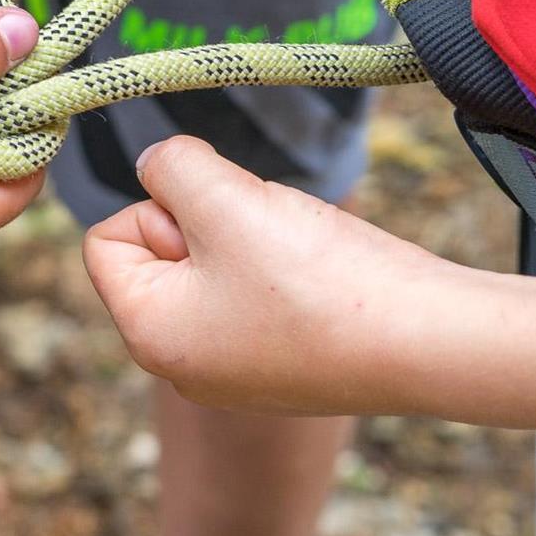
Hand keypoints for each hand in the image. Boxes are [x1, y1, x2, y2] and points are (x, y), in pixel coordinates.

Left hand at [83, 135, 453, 412]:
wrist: (430, 342)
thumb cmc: (319, 278)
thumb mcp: (225, 199)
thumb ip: (173, 166)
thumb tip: (156, 163)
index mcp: (149, 334)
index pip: (105, 241)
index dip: (158, 208)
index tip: (218, 218)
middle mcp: (181, 365)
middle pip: (160, 251)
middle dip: (210, 221)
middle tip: (266, 234)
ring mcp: (234, 371)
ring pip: (217, 263)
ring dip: (253, 237)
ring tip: (301, 256)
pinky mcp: (283, 367)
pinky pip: (260, 292)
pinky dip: (288, 270)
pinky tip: (325, 280)